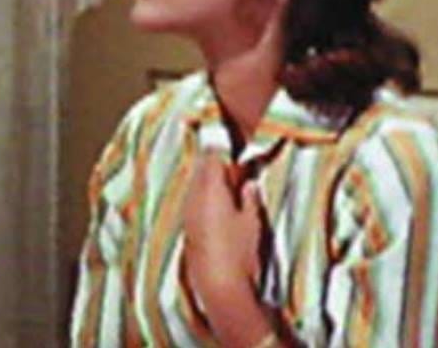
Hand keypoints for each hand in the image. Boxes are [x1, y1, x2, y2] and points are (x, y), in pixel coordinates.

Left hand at [183, 153, 279, 344]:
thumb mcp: (252, 223)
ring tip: (228, 191)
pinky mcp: (185, 227)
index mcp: (210, 190)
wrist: (218, 285)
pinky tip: (216, 211)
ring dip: (208, 184)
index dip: (223, 153)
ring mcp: (186, 212)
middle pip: (200, 170)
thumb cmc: (239, 252)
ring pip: (194, 186)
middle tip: (234, 172)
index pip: (211, 158)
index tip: (235, 153)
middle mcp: (193, 197)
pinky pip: (192, 203)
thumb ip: (250, 199)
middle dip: (214, 167)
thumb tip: (248, 184)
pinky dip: (202, 200)